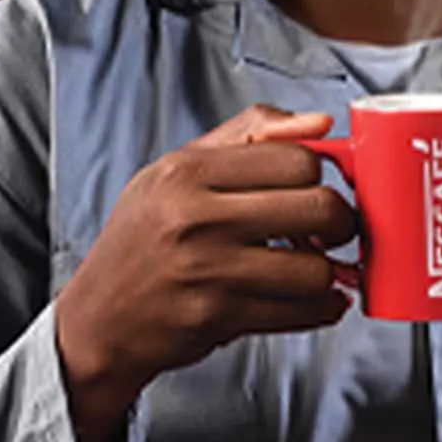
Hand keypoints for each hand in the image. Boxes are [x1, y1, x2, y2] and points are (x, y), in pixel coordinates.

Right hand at [51, 105, 356, 441]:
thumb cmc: (141, 241)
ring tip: (313, 266)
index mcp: (186, 172)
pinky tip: (313, 300)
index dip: (321, 173)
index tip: (316, 187)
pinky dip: (321, 308)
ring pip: (316, 267)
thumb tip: (319, 122)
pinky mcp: (219, 317)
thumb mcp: (174, 171)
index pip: (296, 157)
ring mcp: (208, 270)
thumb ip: (246, 136)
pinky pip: (300, 312)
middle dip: (341, 221)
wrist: (100, 318)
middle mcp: (196, 217)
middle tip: (332, 229)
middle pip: (318, 206)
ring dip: (327, 271)